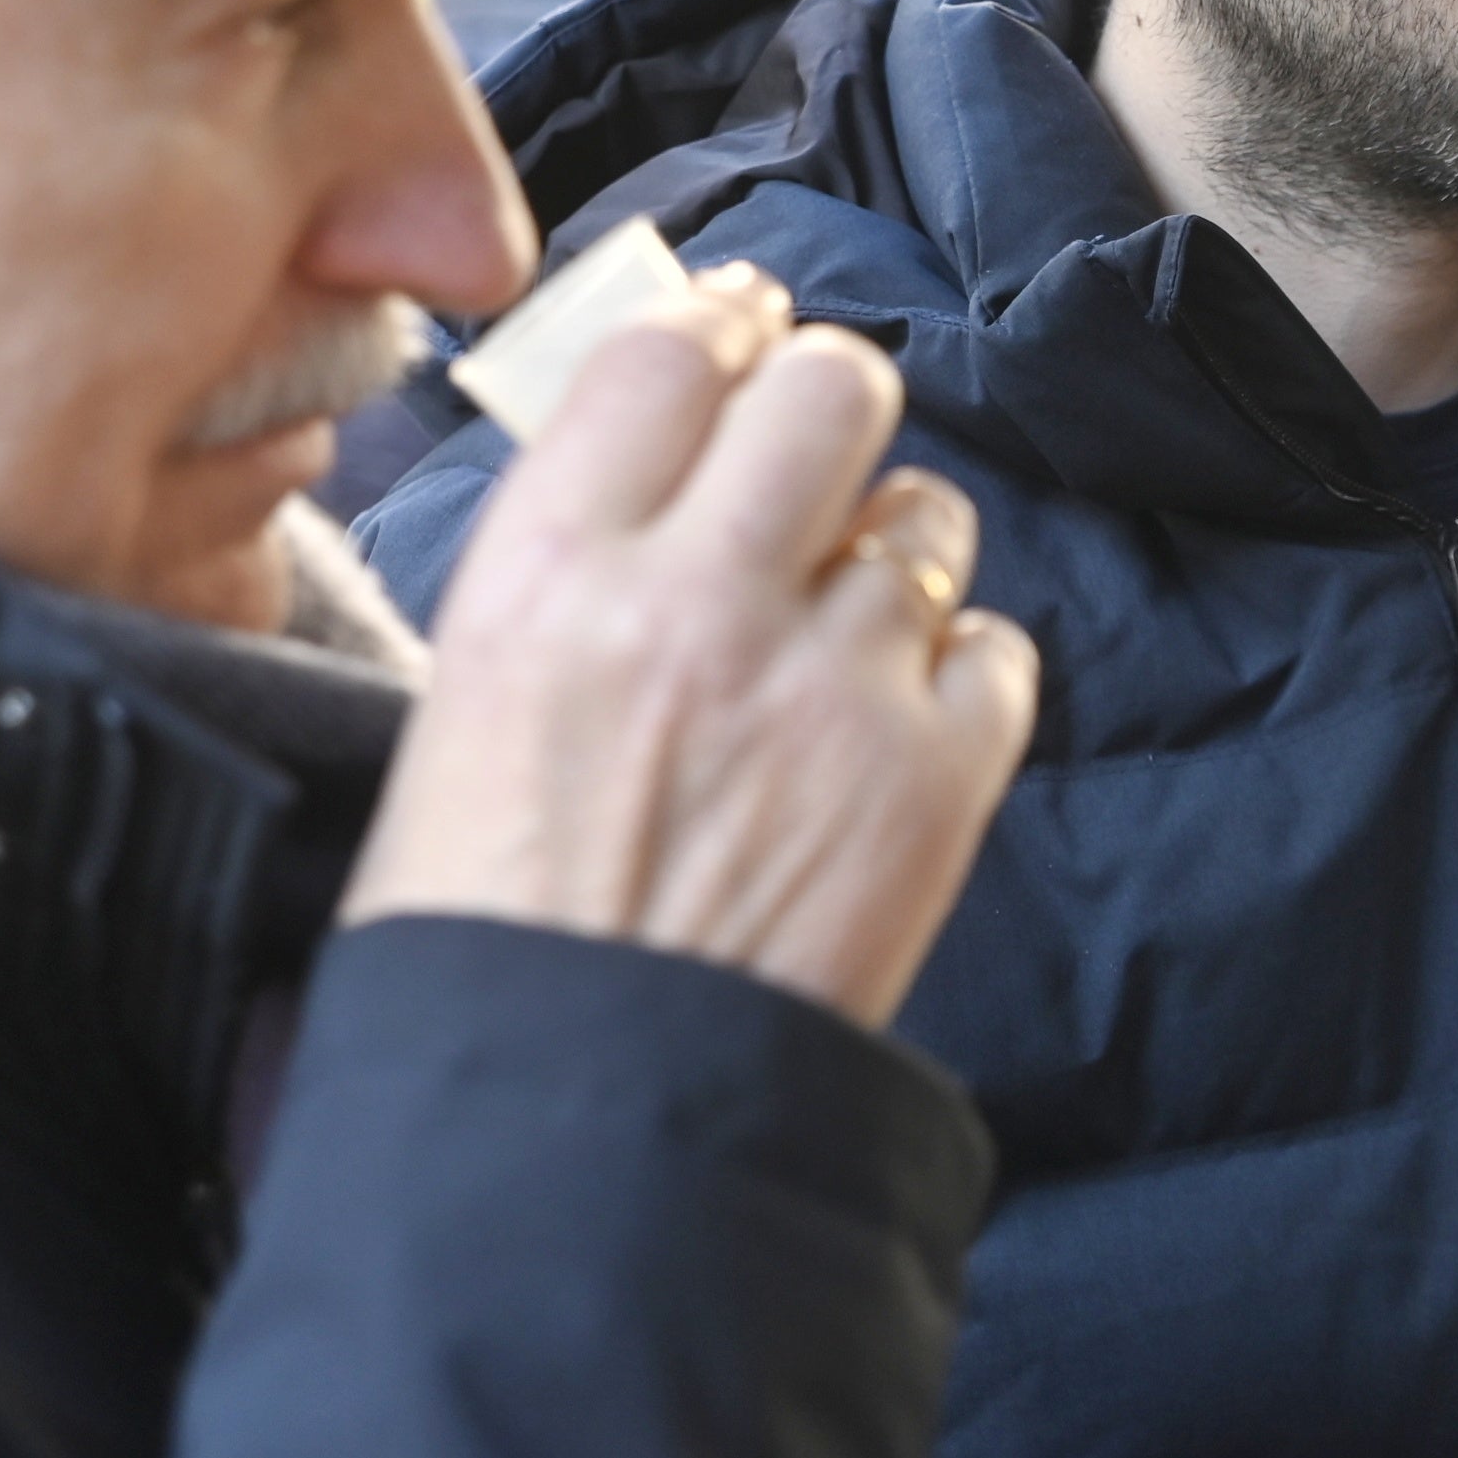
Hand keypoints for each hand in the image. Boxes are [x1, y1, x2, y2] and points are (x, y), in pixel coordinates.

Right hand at [342, 265, 1037, 1027]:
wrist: (575, 1135)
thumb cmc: (486, 940)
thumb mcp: (460, 711)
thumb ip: (563, 571)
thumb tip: (650, 465)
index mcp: (548, 577)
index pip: (666, 357)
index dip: (719, 322)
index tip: (744, 323)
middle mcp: (697, 603)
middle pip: (826, 389)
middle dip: (829, 403)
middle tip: (815, 449)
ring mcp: (834, 688)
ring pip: (927, 517)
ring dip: (895, 549)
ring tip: (843, 626)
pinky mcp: (938, 780)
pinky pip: (997, 649)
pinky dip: (958, 677)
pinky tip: (894, 730)